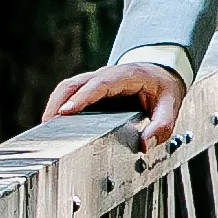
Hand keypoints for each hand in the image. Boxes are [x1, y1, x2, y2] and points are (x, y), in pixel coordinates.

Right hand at [44, 62, 186, 152]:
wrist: (162, 73)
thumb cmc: (164, 88)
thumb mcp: (171, 105)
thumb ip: (162, 125)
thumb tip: (145, 144)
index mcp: (127, 76)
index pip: (100, 85)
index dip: (82, 98)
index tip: (66, 113)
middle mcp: (107, 74)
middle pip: (74, 84)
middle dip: (58, 103)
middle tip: (47, 127)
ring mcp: (96, 80)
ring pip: (68, 87)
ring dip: (54, 105)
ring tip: (46, 129)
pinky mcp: (90, 88)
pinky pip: (70, 93)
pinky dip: (59, 106)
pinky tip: (54, 125)